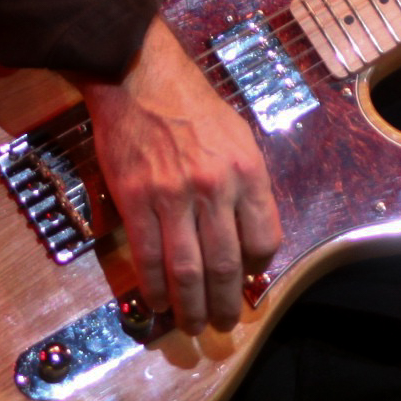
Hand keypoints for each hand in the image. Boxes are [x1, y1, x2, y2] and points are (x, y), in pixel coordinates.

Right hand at [80, 16, 281, 331]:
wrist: (141, 75)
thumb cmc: (192, 104)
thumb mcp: (237, 135)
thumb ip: (245, 183)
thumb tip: (245, 234)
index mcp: (247, 170)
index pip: (264, 239)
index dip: (256, 269)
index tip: (246, 280)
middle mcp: (216, 186)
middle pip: (226, 265)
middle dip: (225, 304)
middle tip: (222, 325)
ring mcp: (174, 195)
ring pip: (188, 270)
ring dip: (191, 307)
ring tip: (191, 325)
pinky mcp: (136, 200)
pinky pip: (148, 257)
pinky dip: (155, 288)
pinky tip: (158, 301)